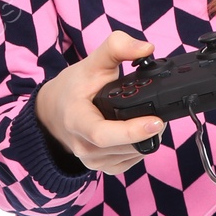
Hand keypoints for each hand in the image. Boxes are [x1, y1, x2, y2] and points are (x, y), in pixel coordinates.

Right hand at [34, 30, 166, 175]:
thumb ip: (117, 48)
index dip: (132, 131)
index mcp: (76, 121)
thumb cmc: (72, 88)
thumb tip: (147, 48)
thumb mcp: (91, 63)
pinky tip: (139, 132)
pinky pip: (130, 161)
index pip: (104, 134)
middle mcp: (83, 146)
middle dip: (148, 131)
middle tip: (162, 115)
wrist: (53, 112)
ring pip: (131, 155)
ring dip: (147, 140)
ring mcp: (93, 161)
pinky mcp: (103, 168)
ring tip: (152, 120)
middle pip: (124, 146)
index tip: (156, 121)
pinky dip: (140, 147)